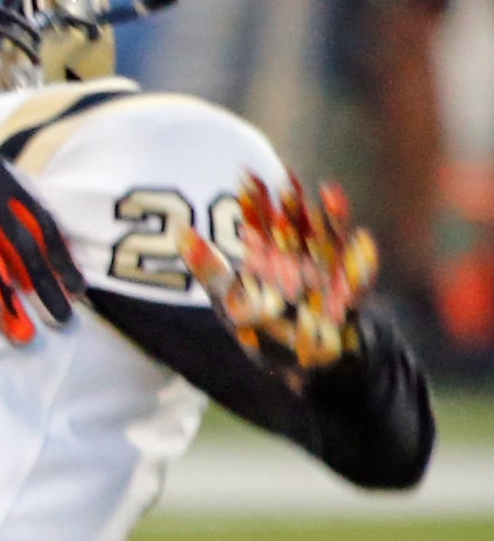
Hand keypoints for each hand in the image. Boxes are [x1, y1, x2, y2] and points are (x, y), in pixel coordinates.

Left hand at [182, 176, 378, 384]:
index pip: (261, 223)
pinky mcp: (349, 299)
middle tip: (285, 175)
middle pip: (295, 226)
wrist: (307, 365)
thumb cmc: (264, 334)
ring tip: (328, 193)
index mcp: (269, 260)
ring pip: (327, 242)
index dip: (255, 200)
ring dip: (328, 219)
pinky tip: (360, 240)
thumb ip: (208, 268)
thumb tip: (180, 231)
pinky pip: (356, 278)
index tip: (247, 174)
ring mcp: (326, 277)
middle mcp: (299, 262)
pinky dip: (359, 262)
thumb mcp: (230, 300)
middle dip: (291, 202)